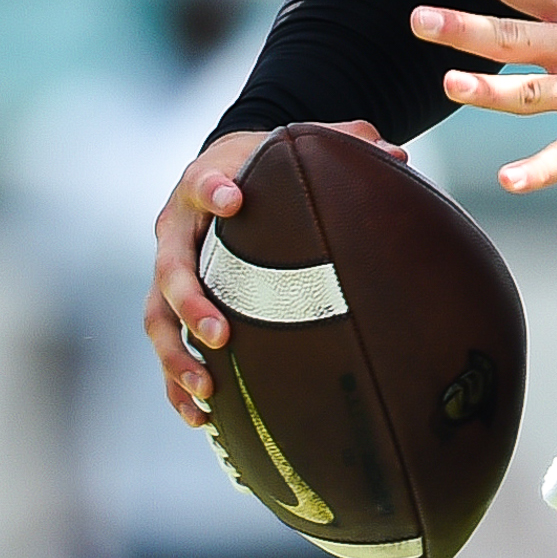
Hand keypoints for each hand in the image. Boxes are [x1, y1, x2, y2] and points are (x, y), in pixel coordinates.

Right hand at [144, 120, 400, 423]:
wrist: (222, 175)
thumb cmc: (266, 162)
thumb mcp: (301, 140)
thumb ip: (344, 142)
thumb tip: (399, 157)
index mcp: (205, 182)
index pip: (203, 181)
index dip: (214, 191)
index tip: (232, 199)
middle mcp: (176, 230)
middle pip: (170, 269)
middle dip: (192, 303)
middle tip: (222, 333)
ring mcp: (169, 271)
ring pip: (157, 318)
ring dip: (177, 356)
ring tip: (206, 387)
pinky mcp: (170, 305)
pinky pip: (167, 348)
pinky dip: (177, 382)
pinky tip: (202, 417)